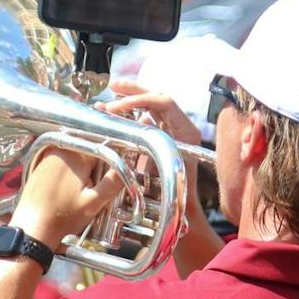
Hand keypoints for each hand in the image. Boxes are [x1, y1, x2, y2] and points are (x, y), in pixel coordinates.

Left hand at [9, 147, 127, 251]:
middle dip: (95, 171)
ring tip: (78, 195)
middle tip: (92, 192)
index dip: (110, 166)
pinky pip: (63, 165)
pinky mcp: (41, 167)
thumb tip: (128, 169)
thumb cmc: (61, 217)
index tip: (109, 180)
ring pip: (77, 160)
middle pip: (89, 154)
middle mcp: (61, 151)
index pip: (103, 150)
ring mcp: (49, 158)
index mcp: (75, 156)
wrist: (33, 227)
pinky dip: (69, 176)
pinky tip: (67, 193)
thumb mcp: (93, 203)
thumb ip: (112, 183)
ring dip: (83, 174)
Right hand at [100, 82, 207, 217]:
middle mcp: (182, 127)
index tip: (119, 105)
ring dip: (132, 99)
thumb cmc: (173, 194)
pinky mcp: (164, 138)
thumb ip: (151, 143)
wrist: (181, 211)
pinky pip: (148, 118)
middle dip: (134, 91)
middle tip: (112, 87)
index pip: (164, 102)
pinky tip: (116, 113)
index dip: (140, 99)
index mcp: (186, 131)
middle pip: (158, 98)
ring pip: (152, 106)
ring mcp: (174, 132)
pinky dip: (132, 113)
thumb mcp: (160, 167)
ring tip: (111, 97)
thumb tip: (139, 119)